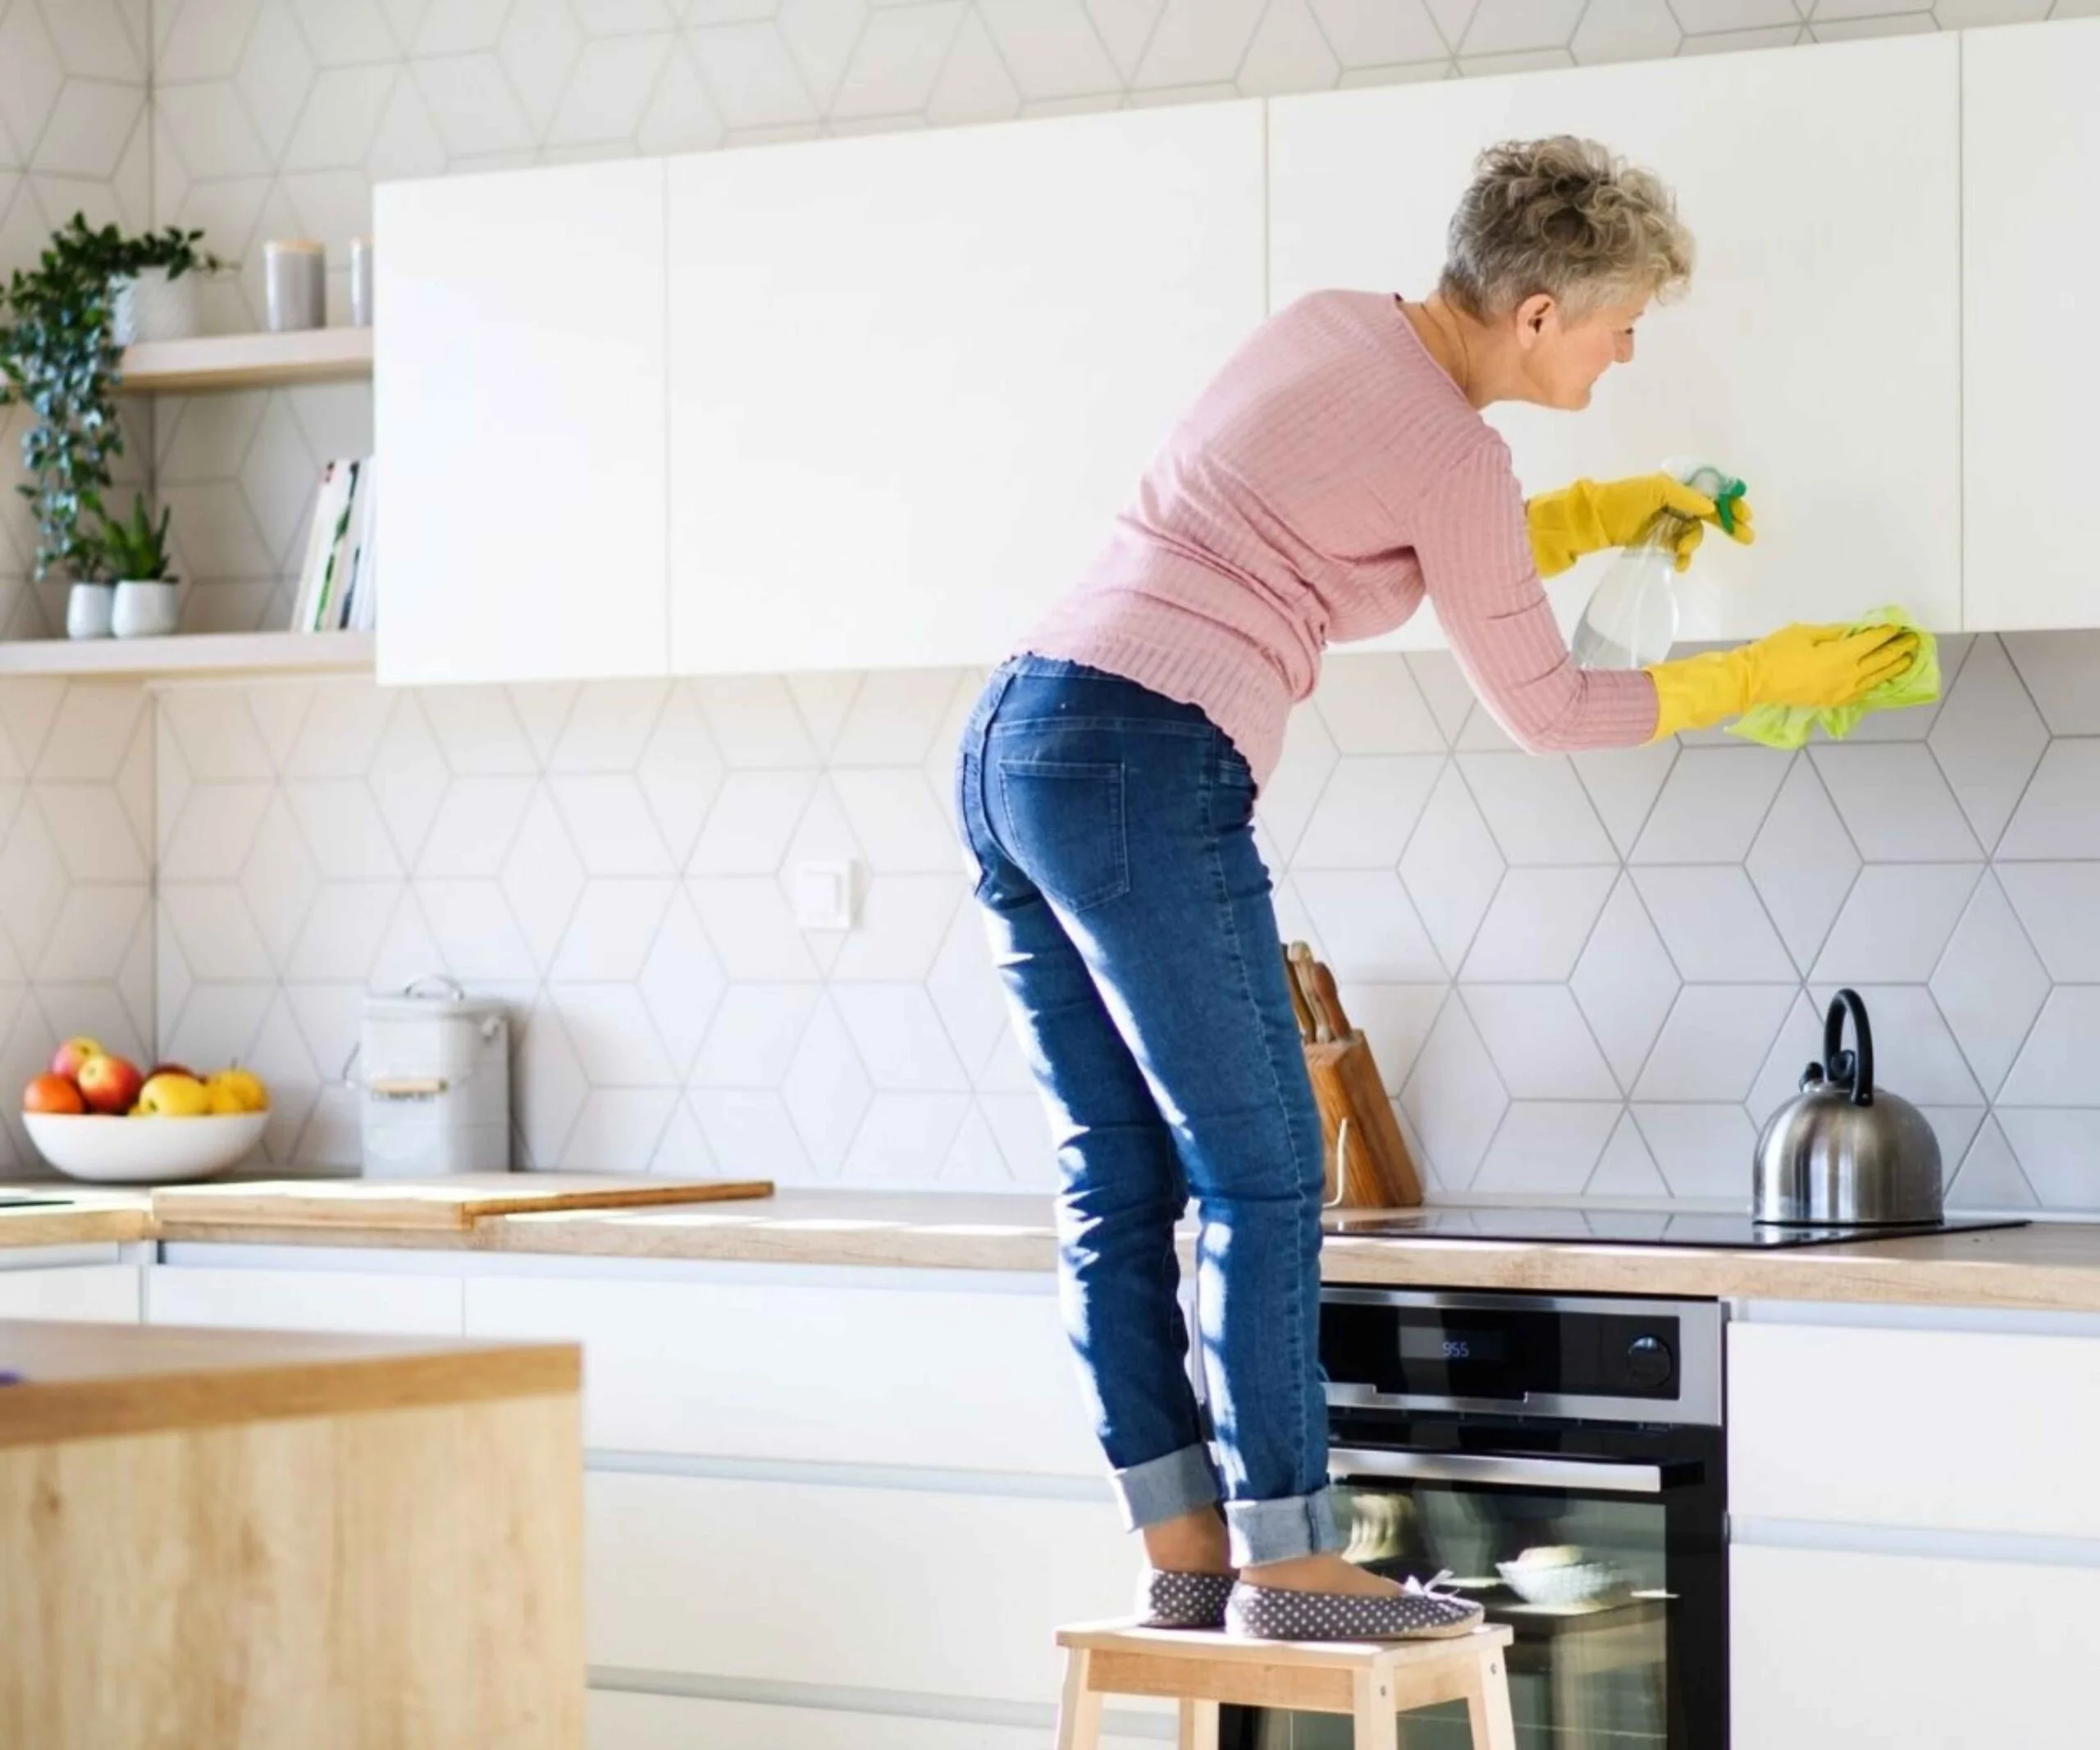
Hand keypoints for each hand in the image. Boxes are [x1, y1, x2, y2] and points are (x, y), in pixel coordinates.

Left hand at [1526, 473, 1756, 576]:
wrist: (1592, 522)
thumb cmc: (1621, 500)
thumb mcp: (1655, 491)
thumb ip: (1685, 496)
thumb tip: (1710, 507)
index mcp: (1676, 486)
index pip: (1711, 491)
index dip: (1729, 501)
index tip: (1743, 515)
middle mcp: (1675, 503)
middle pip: (1709, 513)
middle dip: (1728, 525)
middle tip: (1747, 537)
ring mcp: (1666, 523)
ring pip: (1693, 534)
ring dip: (1693, 543)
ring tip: (1681, 551)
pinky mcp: (1656, 541)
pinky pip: (1678, 549)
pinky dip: (1682, 556)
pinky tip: (1679, 563)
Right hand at [1741, 622, 1916, 709]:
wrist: (1754, 681)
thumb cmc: (1776, 652)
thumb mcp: (1806, 633)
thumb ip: (1835, 633)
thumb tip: (1856, 631)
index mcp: (1841, 656)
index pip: (1873, 641)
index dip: (1887, 631)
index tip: (1898, 624)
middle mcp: (1848, 676)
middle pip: (1881, 661)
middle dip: (1898, 649)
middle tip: (1913, 640)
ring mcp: (1842, 692)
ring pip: (1876, 679)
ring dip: (1893, 668)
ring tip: (1907, 660)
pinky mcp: (1833, 701)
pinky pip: (1863, 692)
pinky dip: (1876, 683)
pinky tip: (1882, 679)